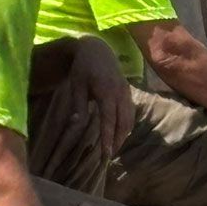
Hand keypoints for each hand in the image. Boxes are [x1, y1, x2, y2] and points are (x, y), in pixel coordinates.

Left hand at [68, 37, 133, 157]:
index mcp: (106, 92)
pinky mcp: (128, 92)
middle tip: (108, 157)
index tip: (106, 155)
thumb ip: (78, 106)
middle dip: (117, 141)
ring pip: (129, 119)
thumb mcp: (76, 85)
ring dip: (123, 135)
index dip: (108, 139)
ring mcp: (126, 93)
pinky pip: (130, 113)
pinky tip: (119, 133)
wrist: (97, 48)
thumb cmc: (83, 67)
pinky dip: (126, 125)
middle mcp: (120, 94)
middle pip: (123, 123)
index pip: (109, 121)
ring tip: (113, 148)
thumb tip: (76, 126)